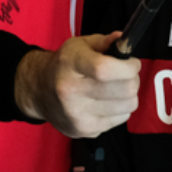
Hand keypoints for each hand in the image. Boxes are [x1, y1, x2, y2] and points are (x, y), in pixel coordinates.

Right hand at [17, 33, 139, 137]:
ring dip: (129, 95)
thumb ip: (104, 42)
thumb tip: (124, 41)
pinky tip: (106, 102)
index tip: (132, 63)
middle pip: (124, 90)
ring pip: (128, 106)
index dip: (128, 67)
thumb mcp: (79, 45)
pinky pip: (122, 119)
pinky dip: (120, 109)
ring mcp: (78, 115)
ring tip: (115, 88)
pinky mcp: (85, 130)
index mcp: (70, 64)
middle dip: (133, 79)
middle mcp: (71, 92)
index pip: (105, 69)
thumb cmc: (65, 64)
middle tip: (125, 75)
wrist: (39, 91)